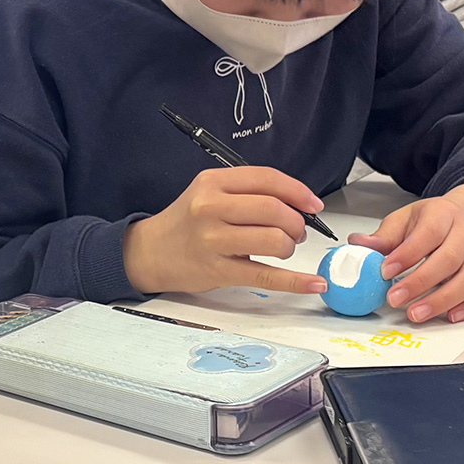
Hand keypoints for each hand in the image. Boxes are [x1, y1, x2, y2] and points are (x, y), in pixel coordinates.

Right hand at [123, 166, 328, 295]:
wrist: (150, 252)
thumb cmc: (186, 224)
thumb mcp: (208, 193)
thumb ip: (246, 192)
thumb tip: (298, 204)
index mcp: (212, 183)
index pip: (267, 180)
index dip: (298, 192)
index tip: (314, 204)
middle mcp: (210, 208)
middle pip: (274, 210)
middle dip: (296, 222)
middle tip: (296, 231)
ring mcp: (213, 241)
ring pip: (274, 240)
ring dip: (289, 246)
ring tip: (282, 248)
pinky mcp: (218, 271)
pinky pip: (266, 276)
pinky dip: (295, 281)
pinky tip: (313, 284)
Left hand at [348, 181, 463, 323]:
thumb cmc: (435, 220)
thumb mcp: (406, 219)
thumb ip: (384, 235)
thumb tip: (358, 243)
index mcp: (443, 216)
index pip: (428, 234)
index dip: (407, 255)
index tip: (385, 271)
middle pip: (449, 260)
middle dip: (419, 283)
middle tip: (394, 299)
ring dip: (441, 301)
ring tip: (415, 314)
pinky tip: (450, 316)